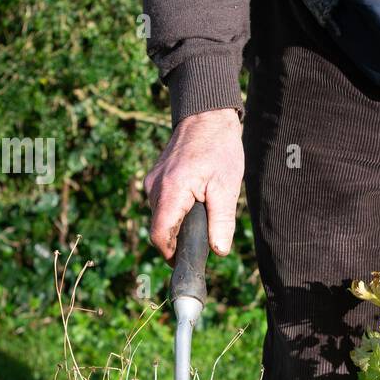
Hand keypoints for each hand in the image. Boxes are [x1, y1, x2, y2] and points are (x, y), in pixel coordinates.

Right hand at [144, 108, 243, 260]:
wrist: (206, 117)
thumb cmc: (219, 149)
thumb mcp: (227, 187)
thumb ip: (222, 221)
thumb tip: (219, 251)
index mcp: (170, 192)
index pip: (159, 235)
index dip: (171, 254)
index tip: (185, 263)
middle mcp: (154, 188)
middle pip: (160, 229)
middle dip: (178, 240)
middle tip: (202, 242)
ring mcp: (152, 182)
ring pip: (161, 217)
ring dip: (178, 225)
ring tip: (203, 216)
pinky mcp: (155, 178)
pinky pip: (163, 204)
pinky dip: (177, 211)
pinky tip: (196, 202)